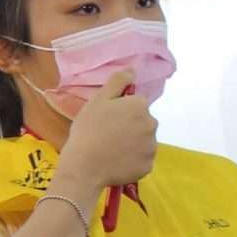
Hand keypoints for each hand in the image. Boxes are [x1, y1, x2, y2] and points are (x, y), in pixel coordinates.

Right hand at [54, 70, 157, 192]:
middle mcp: (152, 124)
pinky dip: (132, 161)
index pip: (136, 104)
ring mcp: (152, 147)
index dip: (122, 111)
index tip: (107, 120)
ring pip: (143, 142)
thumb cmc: (88, 130)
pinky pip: (141, 160)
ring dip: (132, 144)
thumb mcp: (98, 100)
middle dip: (130, 127)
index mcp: (140, 105)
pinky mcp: (148, 166)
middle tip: (108, 136)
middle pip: (143, 122)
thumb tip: (132, 70)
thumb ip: (117, 82)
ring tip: (111, 151)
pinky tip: (116, 163)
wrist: (85, 166)